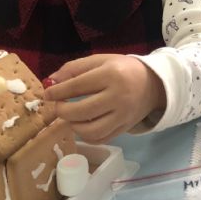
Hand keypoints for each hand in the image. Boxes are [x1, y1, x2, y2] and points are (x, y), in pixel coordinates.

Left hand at [43, 54, 166, 143]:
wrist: (153, 83)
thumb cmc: (123, 69)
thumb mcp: (100, 60)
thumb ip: (74, 68)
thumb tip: (51, 82)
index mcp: (111, 74)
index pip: (77, 86)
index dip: (57, 91)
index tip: (47, 94)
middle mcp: (118, 96)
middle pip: (82, 111)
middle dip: (63, 110)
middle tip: (58, 106)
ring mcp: (123, 115)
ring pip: (91, 130)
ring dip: (73, 125)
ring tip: (70, 117)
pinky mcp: (125, 128)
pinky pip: (101, 138)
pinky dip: (86, 136)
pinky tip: (82, 125)